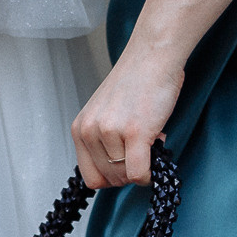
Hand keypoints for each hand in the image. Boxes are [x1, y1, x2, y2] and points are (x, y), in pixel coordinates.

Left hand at [71, 46, 182, 188]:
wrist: (152, 57)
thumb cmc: (134, 83)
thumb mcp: (104, 114)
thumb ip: (102, 141)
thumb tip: (117, 172)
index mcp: (80, 128)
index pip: (90, 177)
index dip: (112, 176)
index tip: (126, 163)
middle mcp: (90, 130)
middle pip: (109, 179)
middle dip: (130, 170)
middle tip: (142, 147)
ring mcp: (110, 131)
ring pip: (126, 177)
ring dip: (143, 165)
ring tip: (149, 137)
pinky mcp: (134, 132)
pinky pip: (139, 174)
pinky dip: (150, 173)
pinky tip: (156, 150)